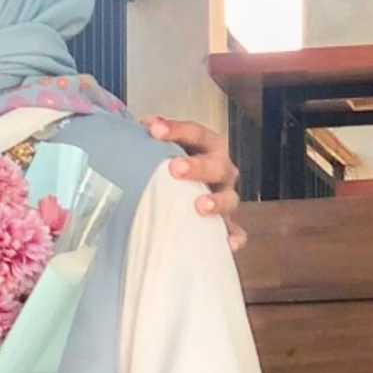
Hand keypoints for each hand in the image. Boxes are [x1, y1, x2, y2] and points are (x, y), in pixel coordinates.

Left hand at [148, 114, 245, 252]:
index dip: (177, 130)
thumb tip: (137, 128)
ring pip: (230, 198)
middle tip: (174, 168)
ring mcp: (225, 198)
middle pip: (217, 165)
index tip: (154, 130)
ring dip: (217, 201)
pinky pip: (236, 232)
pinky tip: (227, 245)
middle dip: (197, 166)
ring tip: (199, 206)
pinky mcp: (225, 225)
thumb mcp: (161, 155)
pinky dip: (234, 237)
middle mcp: (221, 171)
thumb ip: (151, 143)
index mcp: (207, 148)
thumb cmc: (170, 173)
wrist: (178, 202)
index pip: (195, 133)